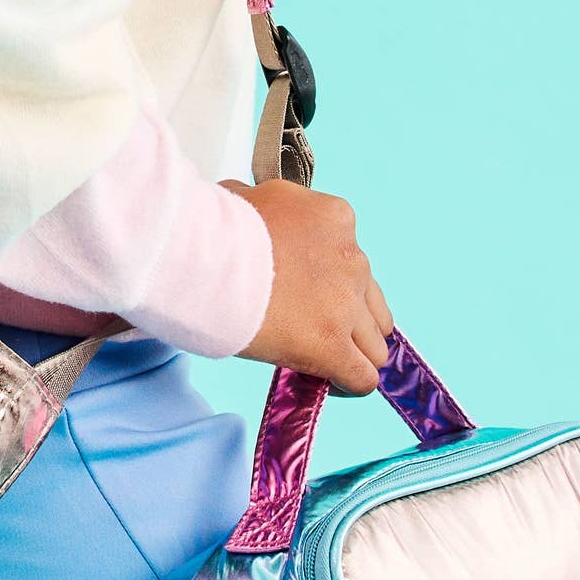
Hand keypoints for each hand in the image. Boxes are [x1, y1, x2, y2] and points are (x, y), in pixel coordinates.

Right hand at [223, 179, 392, 389]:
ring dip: (352, 351)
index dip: (328, 280)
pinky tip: (331, 381)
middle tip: (313, 325)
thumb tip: (246, 206)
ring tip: (321, 358)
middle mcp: (351, 260)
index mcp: (335, 220)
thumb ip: (264, 209)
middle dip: (348, 317)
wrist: (204, 258)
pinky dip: (349, 382)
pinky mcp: (331, 347)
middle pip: (370, 303)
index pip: (351, 259)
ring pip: (374, 344)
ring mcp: (345, 307)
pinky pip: (362, 377)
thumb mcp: (248, 198)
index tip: (302, 290)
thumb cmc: (214, 227)